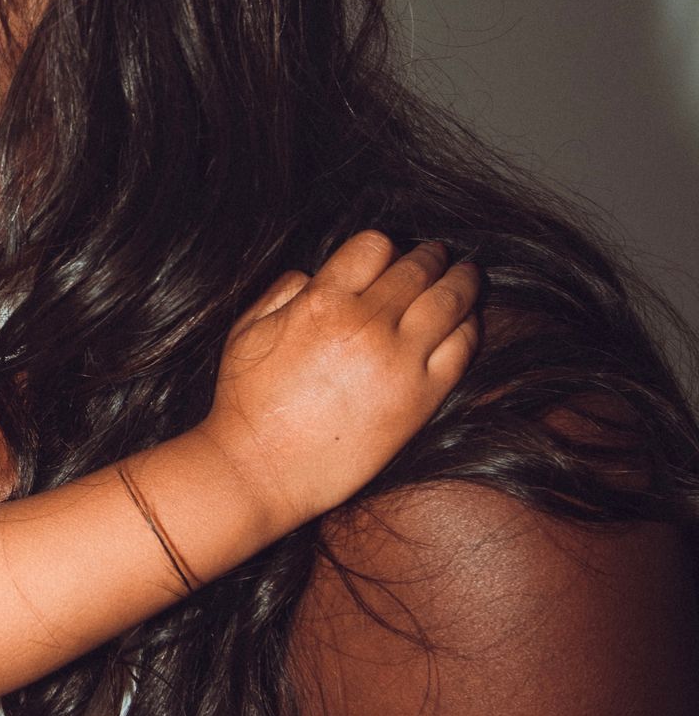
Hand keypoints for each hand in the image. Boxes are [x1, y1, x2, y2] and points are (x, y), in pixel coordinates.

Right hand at [202, 231, 479, 530]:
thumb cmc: (246, 404)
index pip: (374, 246)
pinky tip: (466, 322)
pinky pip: (462, 348)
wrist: (261, 469)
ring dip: (462, 282)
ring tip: (465, 277)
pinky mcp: (421, 398)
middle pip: (417, 268)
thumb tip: (313, 274)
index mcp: (322, 301)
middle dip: (430, 256)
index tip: (388, 256)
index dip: (383, 247)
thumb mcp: (248, 332)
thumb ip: (282, 293)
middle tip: (438, 254)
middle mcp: (366, 323)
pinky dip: (469, 327)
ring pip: (450, 301)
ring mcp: (399, 361)